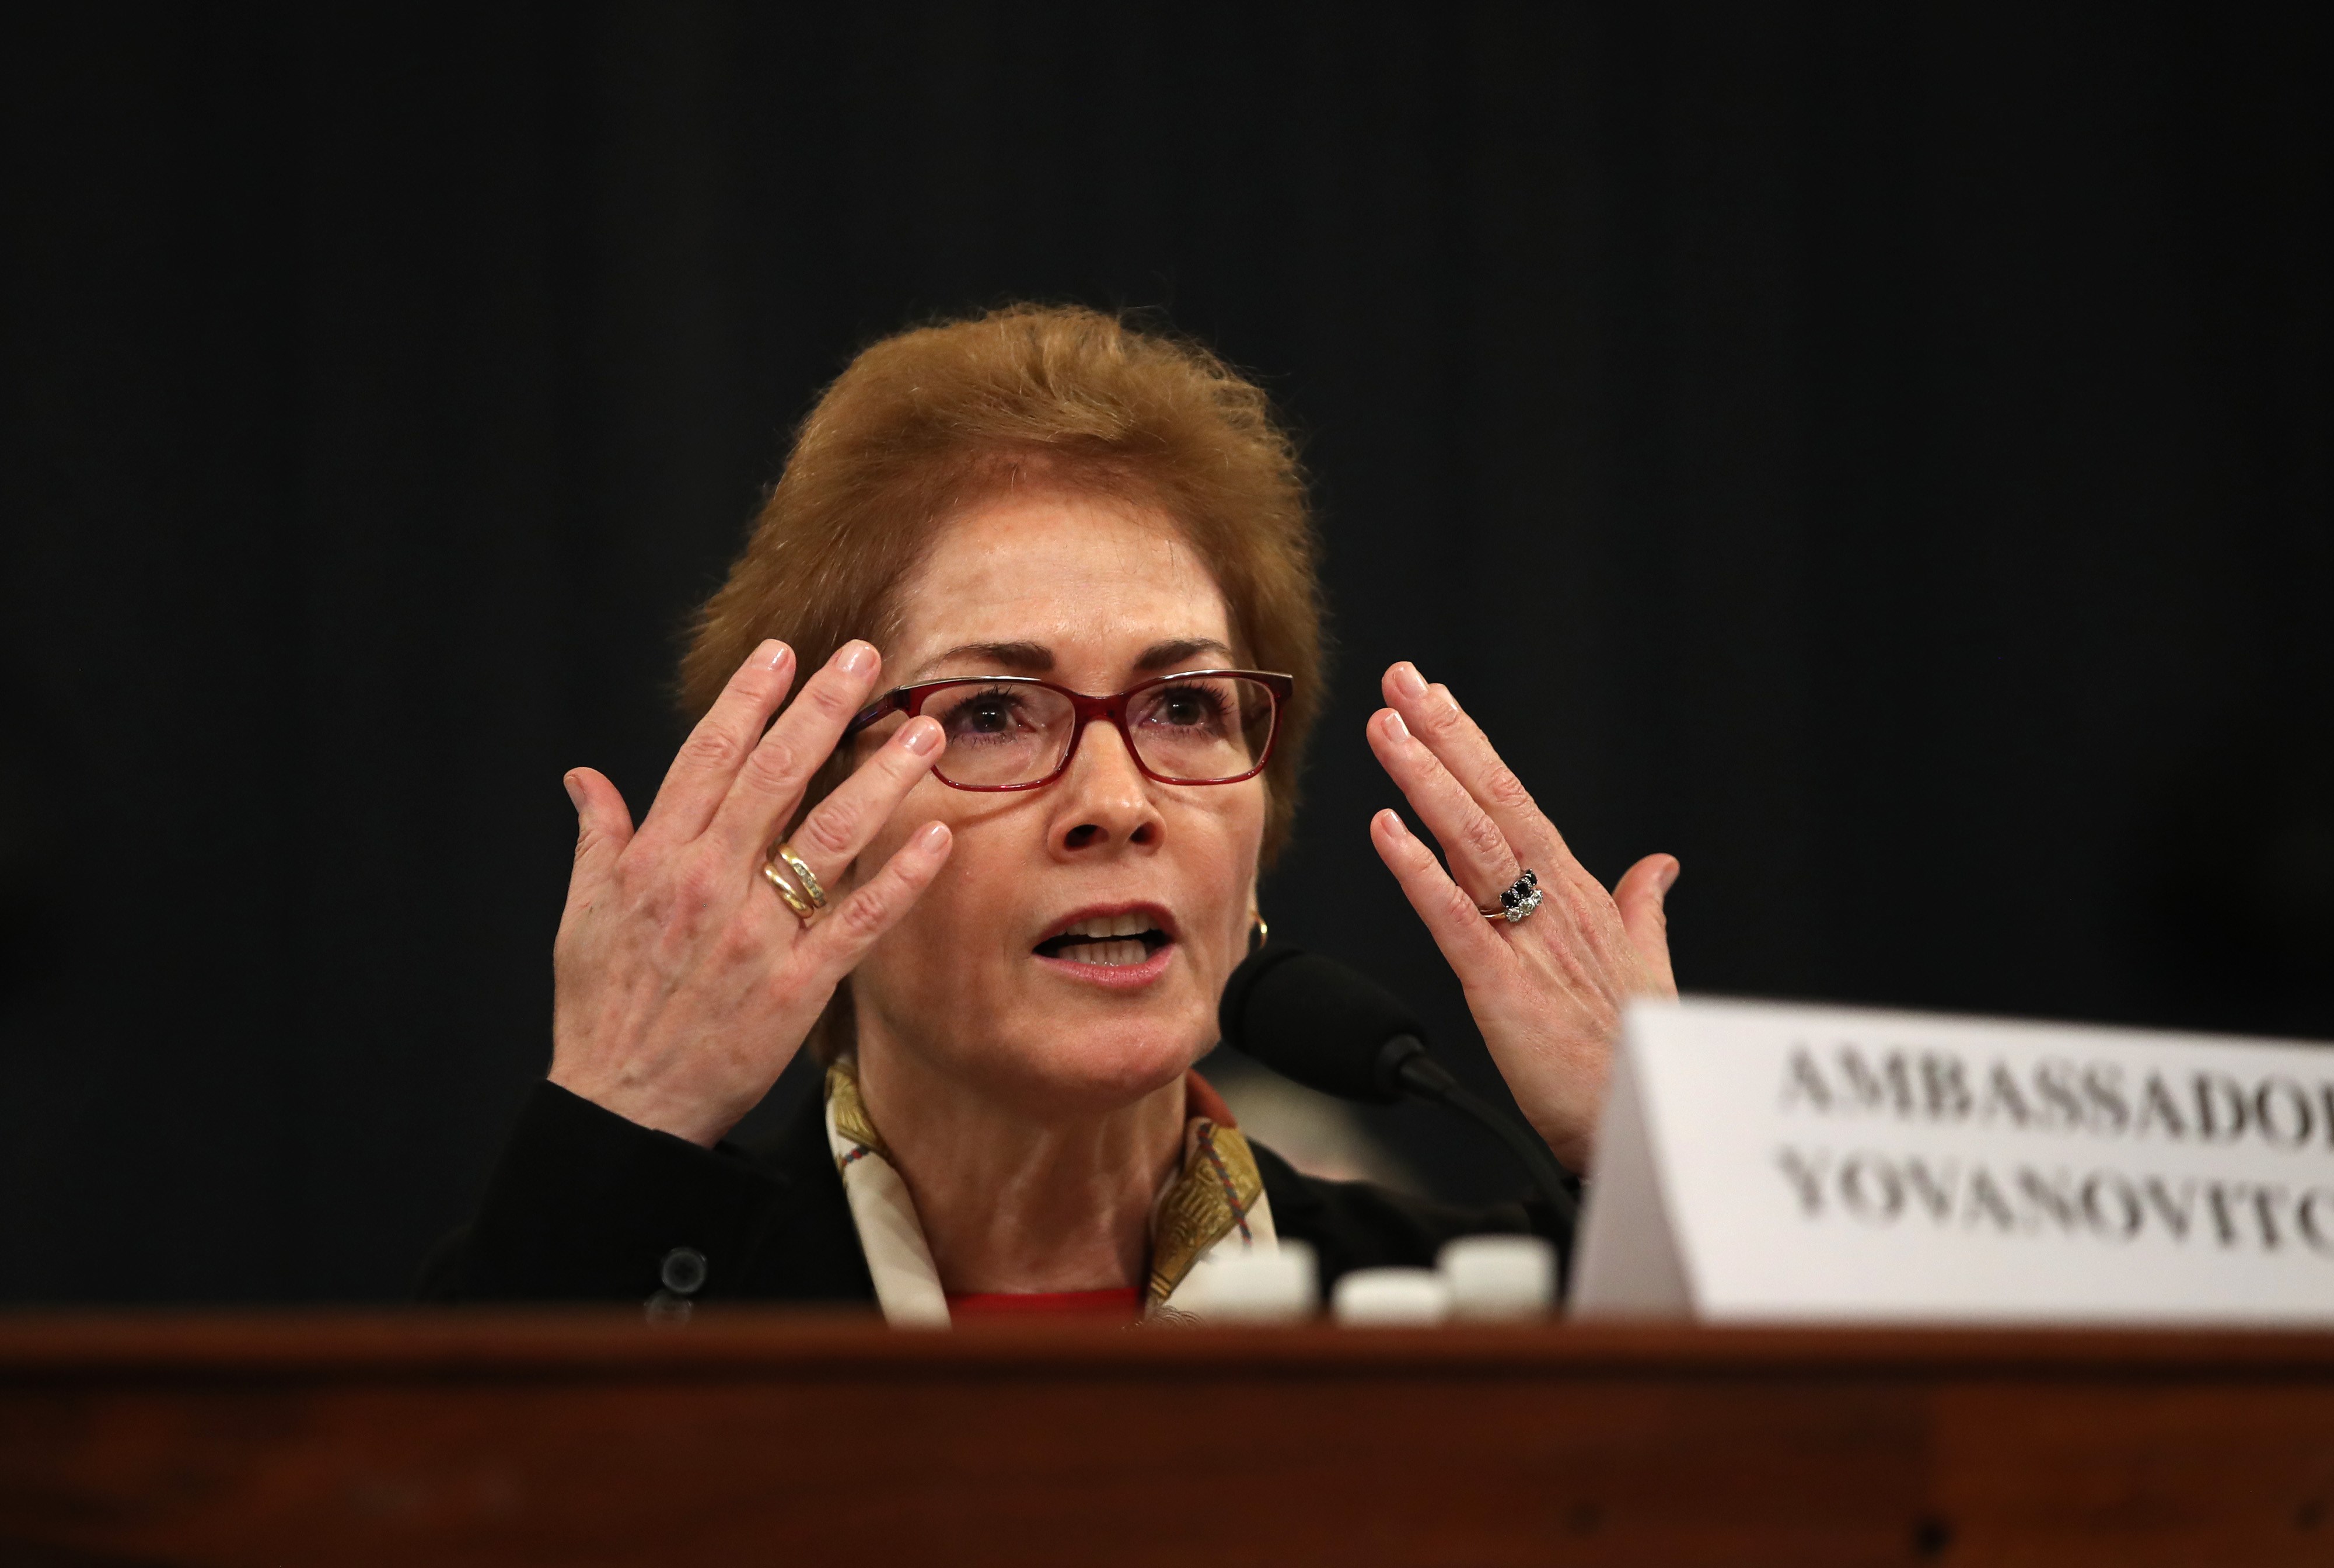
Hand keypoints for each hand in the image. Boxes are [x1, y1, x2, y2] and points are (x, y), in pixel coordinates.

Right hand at [548, 639, 951, 1145]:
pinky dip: (900, 878)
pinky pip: (859, 920)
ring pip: (826, 836)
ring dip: (878, 776)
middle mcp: (708, 885)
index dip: (748, 700)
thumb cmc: (602, 1010)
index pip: (708, 759)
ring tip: (921, 728)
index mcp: (656, 861)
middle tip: (867, 658)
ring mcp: (756, 934)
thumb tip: (585, 778)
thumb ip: (597, 839)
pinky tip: (937, 837)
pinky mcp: (797, 985)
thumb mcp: (584, 916)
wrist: (624, 1106)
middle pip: (774, 777)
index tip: (783, 652)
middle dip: (822, 709)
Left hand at [1365, 661, 1677, 1170]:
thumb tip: (1660, 865)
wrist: (1646, 1120)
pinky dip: (1418, 870)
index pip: (1516, 801)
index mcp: (1575, 894)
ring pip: (1471, 843)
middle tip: (1399, 681)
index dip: (1472, 747)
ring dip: (1426, 781)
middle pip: (1492, 802)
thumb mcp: (1643, 966)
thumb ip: (1644, 908)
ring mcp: (1528, 940)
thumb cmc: (1638, 1050)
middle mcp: (1553, 903)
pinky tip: (1386, 829)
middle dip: (1443, 737)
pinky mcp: (1503, 986)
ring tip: (1387, 729)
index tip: (1433, 698)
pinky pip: (1454, 918)